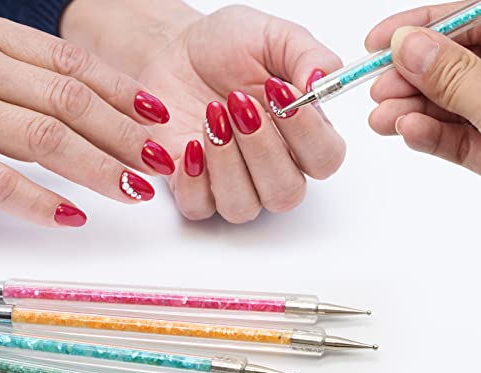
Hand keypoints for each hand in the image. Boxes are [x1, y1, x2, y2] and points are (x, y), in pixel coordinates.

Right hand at [0, 12, 174, 227]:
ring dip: (97, 167)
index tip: (157, 115)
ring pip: (44, 136)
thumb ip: (26, 75)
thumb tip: (93, 110)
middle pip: (70, 102)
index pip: (73, 64)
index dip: (121, 91)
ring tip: (135, 191)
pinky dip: (37, 199)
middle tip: (159, 162)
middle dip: (122, 134)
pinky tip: (74, 217)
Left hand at [64, 1, 345, 222]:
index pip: (325, 160)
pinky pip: (199, 208)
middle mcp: (272, 169)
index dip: (307, 134)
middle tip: (239, 103)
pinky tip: (189, 144)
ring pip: (243, 208)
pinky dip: (193, 181)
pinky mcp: (195, 189)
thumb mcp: (272, 37)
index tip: (281, 93)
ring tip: (211, 116)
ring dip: (227, 164)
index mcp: (301, 137)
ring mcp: (233, 184)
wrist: (174, 54)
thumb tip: (323, 81)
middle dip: (262, 150)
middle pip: (286, 194)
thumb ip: (307, 55)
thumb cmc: (226, 48)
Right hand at [366, 1, 480, 173]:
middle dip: (408, 78)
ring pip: (447, 105)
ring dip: (410, 111)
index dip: (419, 25)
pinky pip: (454, 138)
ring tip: (382, 119)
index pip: (466, 19)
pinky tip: (408, 131)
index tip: (377, 41)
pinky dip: (428, 136)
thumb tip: (408, 46)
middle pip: (449, 65)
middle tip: (379, 90)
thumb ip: (455, 74)